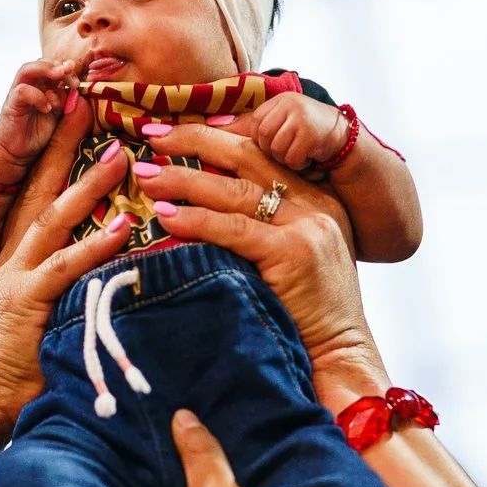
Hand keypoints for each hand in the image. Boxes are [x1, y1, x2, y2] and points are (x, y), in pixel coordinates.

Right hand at [0, 59, 80, 180]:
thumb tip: (82, 96)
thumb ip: (69, 106)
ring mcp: (19, 93)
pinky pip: (22, 91)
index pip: (55, 68)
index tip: (80, 80)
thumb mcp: (60, 118)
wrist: (15, 153)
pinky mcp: (11, 104)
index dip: (68, 70)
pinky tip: (47, 107)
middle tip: (71, 74)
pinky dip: (37, 96)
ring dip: (46, 70)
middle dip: (59, 66)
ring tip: (60, 76)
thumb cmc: (37, 134)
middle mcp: (31, 86)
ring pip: (28, 70)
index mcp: (44, 87)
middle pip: (42, 63)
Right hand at [0, 97, 137, 444]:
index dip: (57, 158)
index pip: (39, 197)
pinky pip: (64, 267)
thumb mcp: (45, 321)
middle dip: (65, 147)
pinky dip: (95, 246)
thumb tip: (106, 280)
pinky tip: (123, 227)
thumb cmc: (17, 373)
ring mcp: (16, 278)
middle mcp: (13, 260)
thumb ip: (68, 293)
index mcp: (18, 261)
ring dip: (87, 185)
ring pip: (53, 218)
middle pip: (41, 190)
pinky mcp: (24, 303)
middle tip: (91, 107)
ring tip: (120, 156)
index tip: (81, 122)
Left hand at [133, 124, 387, 405]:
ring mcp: (307, 226)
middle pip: (247, 156)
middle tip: (151, 135)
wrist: (341, 355)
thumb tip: (203, 200)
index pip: (261, 152)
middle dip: (193, 141)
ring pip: (234, 190)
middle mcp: (315, 204)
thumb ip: (266, 225)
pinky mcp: (293, 254)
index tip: (176, 130)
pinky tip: (165, 217)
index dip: (215, 136)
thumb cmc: (308, 314)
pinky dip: (195, 220)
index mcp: (317, 198)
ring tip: (145, 176)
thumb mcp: (294, 256)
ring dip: (183, 180)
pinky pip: (233, 229)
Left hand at [251, 92, 348, 172]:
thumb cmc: (308, 132)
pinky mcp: (311, 134)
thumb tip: (214, 126)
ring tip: (299, 153)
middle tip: (287, 151)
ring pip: (276, 148)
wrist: (344, 137)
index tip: (274, 143)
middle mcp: (290, 104)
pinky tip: (308, 158)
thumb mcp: (283, 121)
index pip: (255, 121)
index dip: (260, 139)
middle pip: (263, 135)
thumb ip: (254, 124)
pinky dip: (298, 164)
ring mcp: (301, 118)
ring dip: (286, 159)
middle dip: (272, 150)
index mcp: (281, 99)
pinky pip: (292, 158)